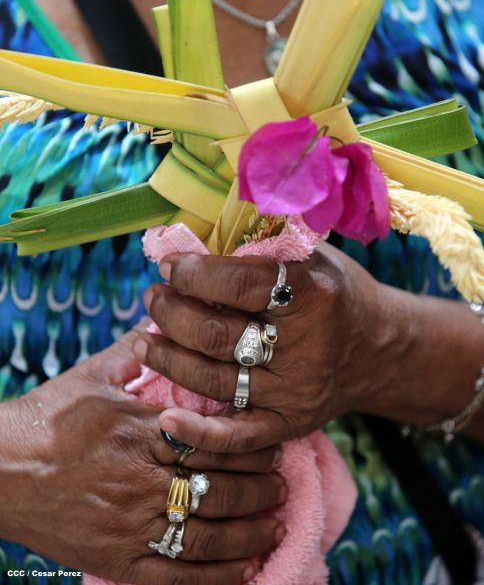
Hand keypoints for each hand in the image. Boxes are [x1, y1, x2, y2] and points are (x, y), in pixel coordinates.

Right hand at [0, 326, 285, 584]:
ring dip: (249, 534)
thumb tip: (162, 327)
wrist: (0, 468)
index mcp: (142, 432)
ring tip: (275, 526)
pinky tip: (242, 570)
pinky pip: (173, 577)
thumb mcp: (91, 376)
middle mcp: (142, 480)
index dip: (250, 449)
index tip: (273, 448)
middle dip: (260, 490)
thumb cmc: (47, 417)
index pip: (214, 445)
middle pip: (219, 490)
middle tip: (282, 486)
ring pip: (205, 537)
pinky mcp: (115, 560)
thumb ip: (133, 353)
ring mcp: (129, 525)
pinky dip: (212, 578)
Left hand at [134, 244, 398, 451]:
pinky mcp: (290, 423)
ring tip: (145, 337)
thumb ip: (261, 249)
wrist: (377, 348)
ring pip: (215, 378)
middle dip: (171, 312)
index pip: (240, 284)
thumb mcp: (310, 257)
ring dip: (169, 357)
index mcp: (313, 293)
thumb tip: (194, 243)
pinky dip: (198, 432)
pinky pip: (238, 435)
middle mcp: (306, 344)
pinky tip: (165, 419)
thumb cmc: (334, 293)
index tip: (169, 266)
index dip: (194, 274)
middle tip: (153, 298)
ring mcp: (296, 390)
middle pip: (218, 333)